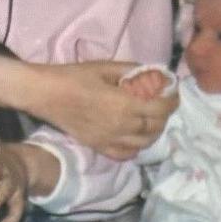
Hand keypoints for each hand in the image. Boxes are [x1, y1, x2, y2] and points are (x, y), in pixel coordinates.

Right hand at [31, 61, 176, 159]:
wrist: (47, 94)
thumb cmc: (75, 77)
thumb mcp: (106, 67)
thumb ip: (133, 71)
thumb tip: (153, 73)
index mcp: (126, 105)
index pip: (161, 108)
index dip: (172, 100)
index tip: (173, 93)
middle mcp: (123, 127)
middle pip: (156, 127)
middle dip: (164, 115)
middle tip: (162, 103)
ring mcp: (111, 140)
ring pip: (145, 143)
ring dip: (153, 131)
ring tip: (151, 119)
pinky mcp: (99, 147)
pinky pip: (126, 154)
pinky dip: (136, 147)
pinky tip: (134, 136)